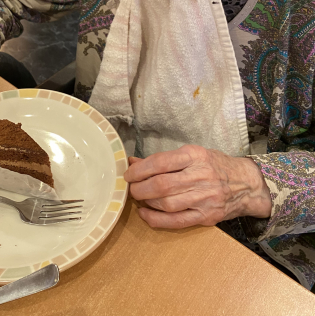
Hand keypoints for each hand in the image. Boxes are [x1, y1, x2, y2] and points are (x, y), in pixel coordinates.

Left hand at [124, 145, 271, 229]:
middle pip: (162, 185)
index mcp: (195, 156)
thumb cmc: (215, 165)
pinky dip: (156, 219)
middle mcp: (200, 176)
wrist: (247, 184)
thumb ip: (163, 160)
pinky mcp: (206, 217)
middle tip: (131, 188)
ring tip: (139, 198)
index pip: (161, 162)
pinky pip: (176, 221)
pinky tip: (145, 214)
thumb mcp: (191, 154)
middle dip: (140, 187)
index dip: (140, 169)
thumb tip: (133, 162)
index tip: (128, 173)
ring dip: (147, 202)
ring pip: (167, 204)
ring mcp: (205, 198)